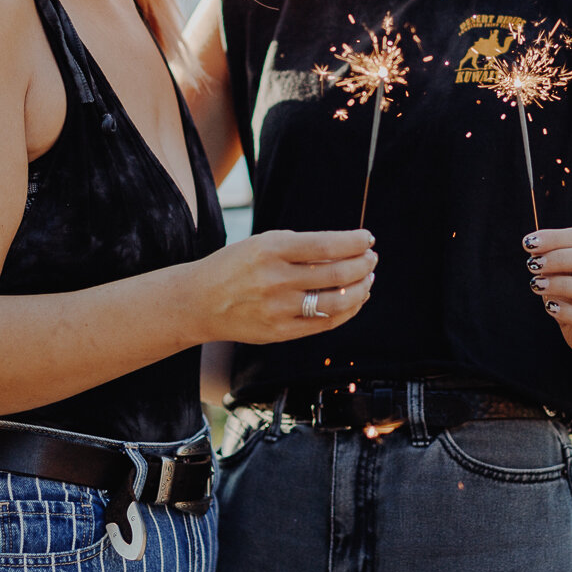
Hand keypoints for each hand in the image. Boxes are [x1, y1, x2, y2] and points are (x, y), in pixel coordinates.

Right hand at [194, 229, 375, 344]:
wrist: (199, 302)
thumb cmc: (236, 266)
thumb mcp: (263, 243)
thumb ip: (302, 246)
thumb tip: (348, 249)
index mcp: (271, 250)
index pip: (327, 245)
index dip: (355, 242)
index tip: (368, 238)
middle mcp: (275, 280)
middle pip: (337, 274)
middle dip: (363, 265)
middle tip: (371, 259)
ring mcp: (279, 309)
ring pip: (337, 301)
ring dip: (361, 289)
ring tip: (367, 279)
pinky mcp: (280, 332)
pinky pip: (326, 323)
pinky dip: (347, 311)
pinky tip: (355, 300)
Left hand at [521, 226, 571, 360]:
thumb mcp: (564, 270)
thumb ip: (552, 256)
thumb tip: (533, 247)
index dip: (557, 238)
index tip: (529, 243)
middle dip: (563, 258)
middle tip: (534, 264)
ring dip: (565, 284)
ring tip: (536, 284)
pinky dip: (569, 313)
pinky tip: (550, 307)